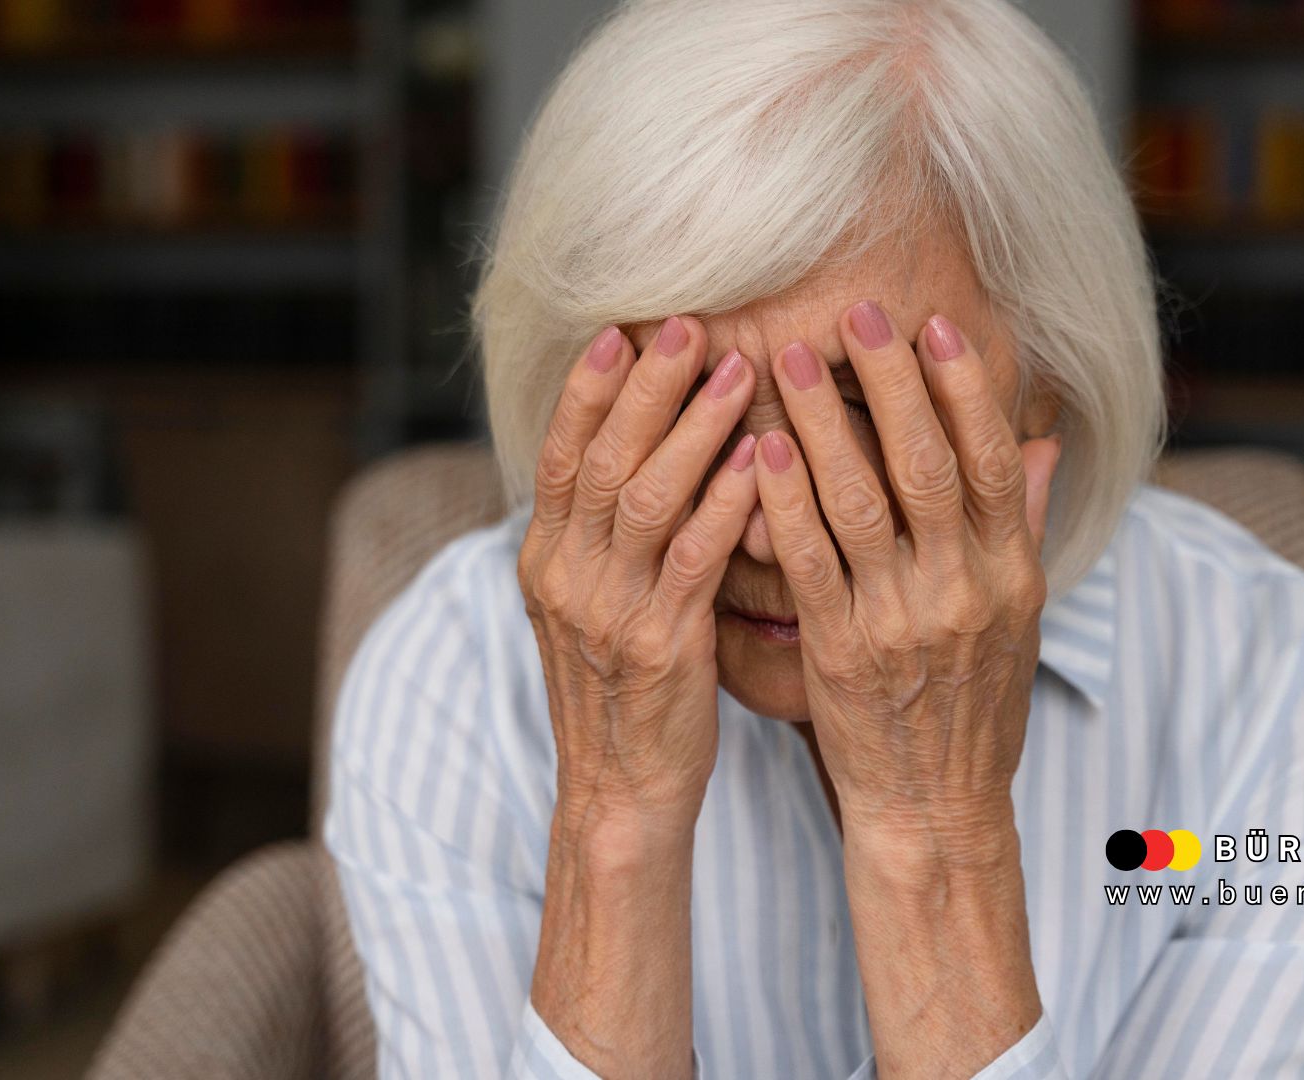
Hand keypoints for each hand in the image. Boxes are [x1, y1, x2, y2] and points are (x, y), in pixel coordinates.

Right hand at [518, 314, 758, 824]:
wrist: (621, 791)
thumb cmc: (627, 691)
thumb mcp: (596, 605)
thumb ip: (610, 536)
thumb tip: (641, 454)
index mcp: (546, 559)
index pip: (560, 453)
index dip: (588, 388)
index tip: (622, 326)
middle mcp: (565, 576)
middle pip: (600, 458)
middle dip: (645, 386)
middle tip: (689, 323)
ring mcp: (607, 610)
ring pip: (644, 497)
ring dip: (693, 428)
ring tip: (738, 371)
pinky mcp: (658, 646)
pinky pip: (692, 559)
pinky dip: (724, 504)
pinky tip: (757, 461)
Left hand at [754, 301, 1060, 842]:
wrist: (937, 806)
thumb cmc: (976, 705)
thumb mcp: (1021, 618)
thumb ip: (1023, 524)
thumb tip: (1042, 441)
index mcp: (1010, 572)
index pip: (990, 459)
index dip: (962, 388)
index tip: (932, 326)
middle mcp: (962, 589)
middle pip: (926, 464)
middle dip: (888, 383)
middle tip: (851, 314)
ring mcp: (900, 621)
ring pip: (860, 503)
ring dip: (823, 424)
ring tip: (785, 362)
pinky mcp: (840, 652)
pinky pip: (810, 563)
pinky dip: (784, 502)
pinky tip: (759, 450)